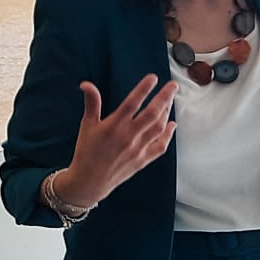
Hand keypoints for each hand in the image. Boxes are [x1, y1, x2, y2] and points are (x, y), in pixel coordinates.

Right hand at [55, 75, 178, 211]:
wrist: (90, 181)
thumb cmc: (87, 152)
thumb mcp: (87, 125)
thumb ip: (91, 103)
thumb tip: (86, 84)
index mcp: (113, 126)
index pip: (132, 103)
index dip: (143, 89)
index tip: (153, 78)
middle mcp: (128, 136)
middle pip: (152, 113)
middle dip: (165, 97)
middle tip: (173, 86)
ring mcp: (138, 149)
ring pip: (158, 127)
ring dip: (167, 112)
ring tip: (170, 101)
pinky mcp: (143, 160)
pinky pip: (160, 146)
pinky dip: (168, 135)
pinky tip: (171, 125)